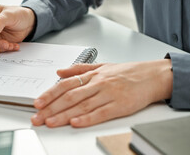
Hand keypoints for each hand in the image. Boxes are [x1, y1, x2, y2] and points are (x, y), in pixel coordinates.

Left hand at [31, 59, 172, 127]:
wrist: (153, 75)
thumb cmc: (128, 72)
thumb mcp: (102, 65)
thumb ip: (79, 69)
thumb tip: (60, 71)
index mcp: (93, 75)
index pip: (66, 85)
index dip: (50, 94)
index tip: (38, 102)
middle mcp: (98, 84)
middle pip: (70, 97)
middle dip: (51, 108)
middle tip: (37, 117)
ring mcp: (109, 94)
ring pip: (82, 106)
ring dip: (64, 115)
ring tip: (50, 122)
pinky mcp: (120, 106)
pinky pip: (101, 113)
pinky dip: (87, 118)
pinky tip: (75, 123)